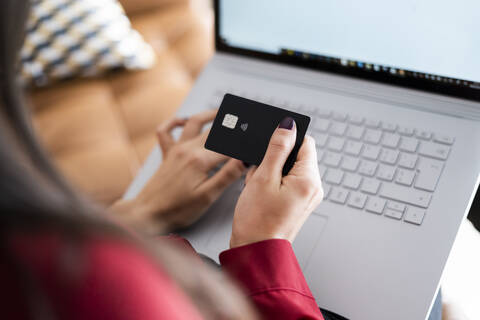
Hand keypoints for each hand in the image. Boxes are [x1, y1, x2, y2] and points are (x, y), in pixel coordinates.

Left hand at [111, 110, 245, 232]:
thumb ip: (227, 175)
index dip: (245, 143)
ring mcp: (176, 150)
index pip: (230, 146)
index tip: (256, 142)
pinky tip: (182, 120)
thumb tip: (244, 159)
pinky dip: (174, 122)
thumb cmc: (177, 209)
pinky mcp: (167, 155)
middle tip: (247, 121)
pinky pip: (166, 131)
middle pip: (215, 131)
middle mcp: (188, 150)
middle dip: (233, 125)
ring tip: (222, 112)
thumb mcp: (208, 197)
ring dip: (209, 115)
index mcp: (201, 160)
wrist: (148, 214)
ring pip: (193, 123)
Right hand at [230, 117, 322, 247]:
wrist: (255, 251)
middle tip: (260, 174)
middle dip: (275, 159)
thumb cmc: (257, 221)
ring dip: (271, 171)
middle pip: (297, 155)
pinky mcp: (298, 203)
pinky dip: (273, 182)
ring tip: (259, 187)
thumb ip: (277, 148)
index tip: (269, 147)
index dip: (285, 140)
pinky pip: (287, 182)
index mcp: (309, 180)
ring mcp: (307, 197)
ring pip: (289, 168)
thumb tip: (287, 125)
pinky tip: (261, 193)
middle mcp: (314, 188)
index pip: (305, 142)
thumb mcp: (263, 177)